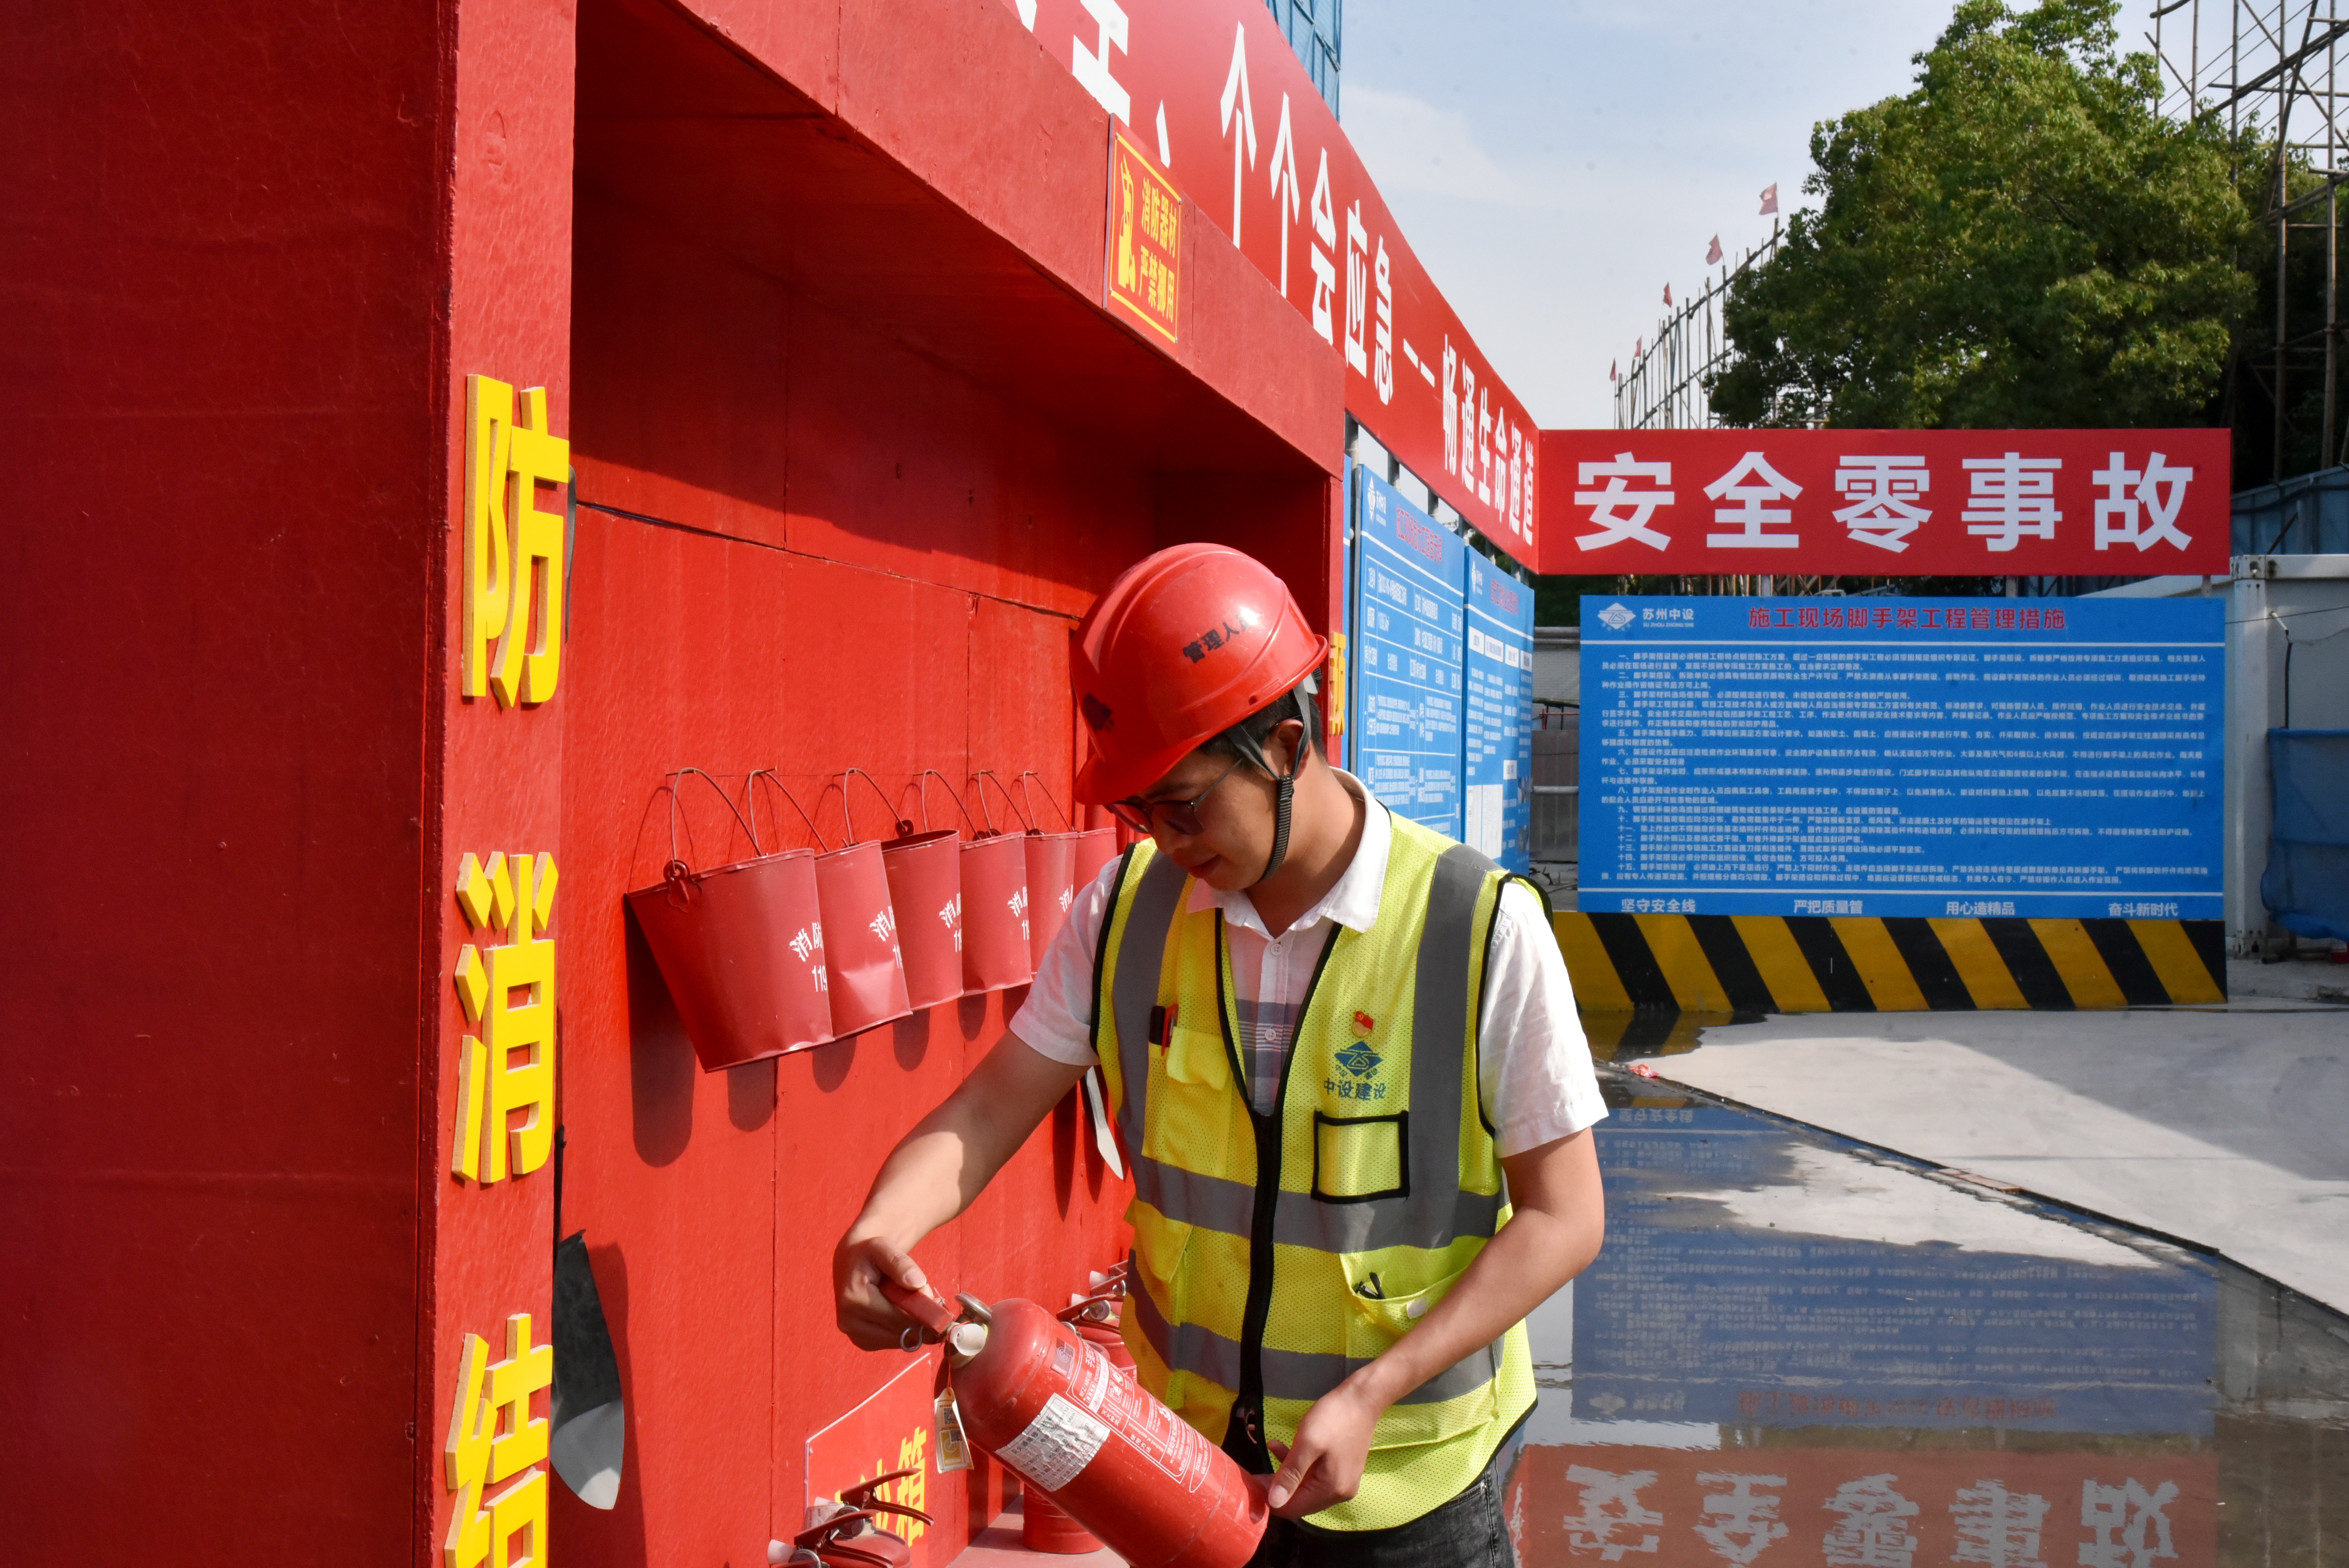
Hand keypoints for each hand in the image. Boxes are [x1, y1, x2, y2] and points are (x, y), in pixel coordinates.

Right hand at [833, 1231, 933, 1350]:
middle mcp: (850, 1323)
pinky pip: (895, 1342)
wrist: (852, 1263)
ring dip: (915, 1325)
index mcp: (854, 1300)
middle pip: (902, 1334)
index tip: (940, 1303)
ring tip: (911, 1299)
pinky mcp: (864, 1342)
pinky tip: (903, 1310)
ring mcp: (855, 1336)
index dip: (925, 1314)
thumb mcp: (883, 1247)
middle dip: (922, 1319)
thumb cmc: (869, 1253)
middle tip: (928, 1297)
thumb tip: (917, 1282)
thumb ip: (900, 1263)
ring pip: (901, 1341)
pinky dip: (907, 1330)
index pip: (898, 1319)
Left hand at [1264, 1382, 1380, 1518]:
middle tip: (1258, 1467)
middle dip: (1278, 1485)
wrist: (1361, 1399)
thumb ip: (1290, 1474)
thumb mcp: (1307, 1442)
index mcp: (1331, 1490)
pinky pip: (1316, 1477)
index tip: (1254, 1482)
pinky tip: (1287, 1446)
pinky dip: (1301, 1465)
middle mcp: (1339, 1493)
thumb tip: (1274, 1502)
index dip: (1271, 1498)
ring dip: (1288, 1471)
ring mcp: (1343, 1483)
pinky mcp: (1343, 1472)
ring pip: (1306, 1487)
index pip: (1293, 1509)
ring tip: (1273, 1446)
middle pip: (1300, 1500)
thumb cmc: (1333, 1418)